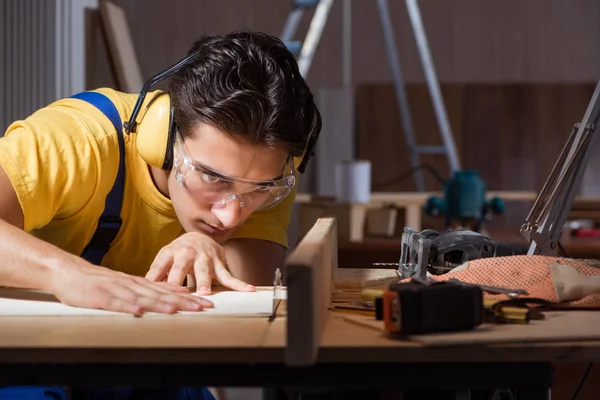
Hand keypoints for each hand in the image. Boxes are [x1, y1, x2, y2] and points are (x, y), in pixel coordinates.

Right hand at [49, 261, 212, 315]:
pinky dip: (126, 307)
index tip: (207, 303)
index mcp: (140, 283)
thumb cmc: (100, 281)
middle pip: (161, 294)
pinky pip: (114, 303)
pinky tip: (137, 311)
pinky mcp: (99, 296)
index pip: (168, 291)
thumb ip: (150, 289)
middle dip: (183, 302)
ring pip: (141, 298)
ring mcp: (116, 290)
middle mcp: (132, 285)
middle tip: (203, 307)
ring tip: (176, 309)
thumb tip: (176, 293)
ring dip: (159, 304)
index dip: (188, 298)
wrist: (69, 272)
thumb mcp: (129, 283)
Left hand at [145, 232, 254, 294]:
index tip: (153, 293)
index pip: (160, 267)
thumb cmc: (177, 253)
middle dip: (178, 279)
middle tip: (174, 292)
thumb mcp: (164, 260)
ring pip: (204, 272)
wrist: (199, 237)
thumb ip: (155, 275)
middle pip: (181, 268)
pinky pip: (229, 275)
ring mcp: (205, 258)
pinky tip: (249, 289)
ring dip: (204, 282)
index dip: (156, 279)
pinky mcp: (219, 264)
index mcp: (170, 253)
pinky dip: (239, 283)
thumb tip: (141, 291)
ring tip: (205, 293)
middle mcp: (187, 254)